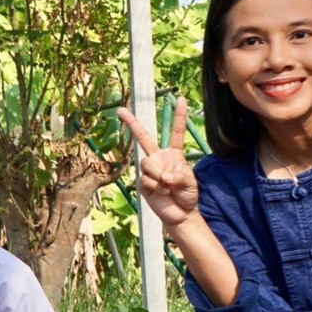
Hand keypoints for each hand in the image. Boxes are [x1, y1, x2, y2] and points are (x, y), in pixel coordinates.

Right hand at [116, 98, 199, 227]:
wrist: (179, 214)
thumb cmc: (187, 195)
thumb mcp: (190, 183)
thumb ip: (179, 176)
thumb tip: (164, 176)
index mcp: (174, 154)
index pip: (175, 132)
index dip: (179, 116)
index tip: (180, 98)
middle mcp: (159, 158)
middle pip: (144, 138)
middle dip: (132, 123)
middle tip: (120, 110)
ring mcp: (149, 170)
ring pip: (147, 162)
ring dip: (158, 174)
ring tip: (167, 185)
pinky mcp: (143, 182)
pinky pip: (146, 178)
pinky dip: (155, 186)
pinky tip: (160, 192)